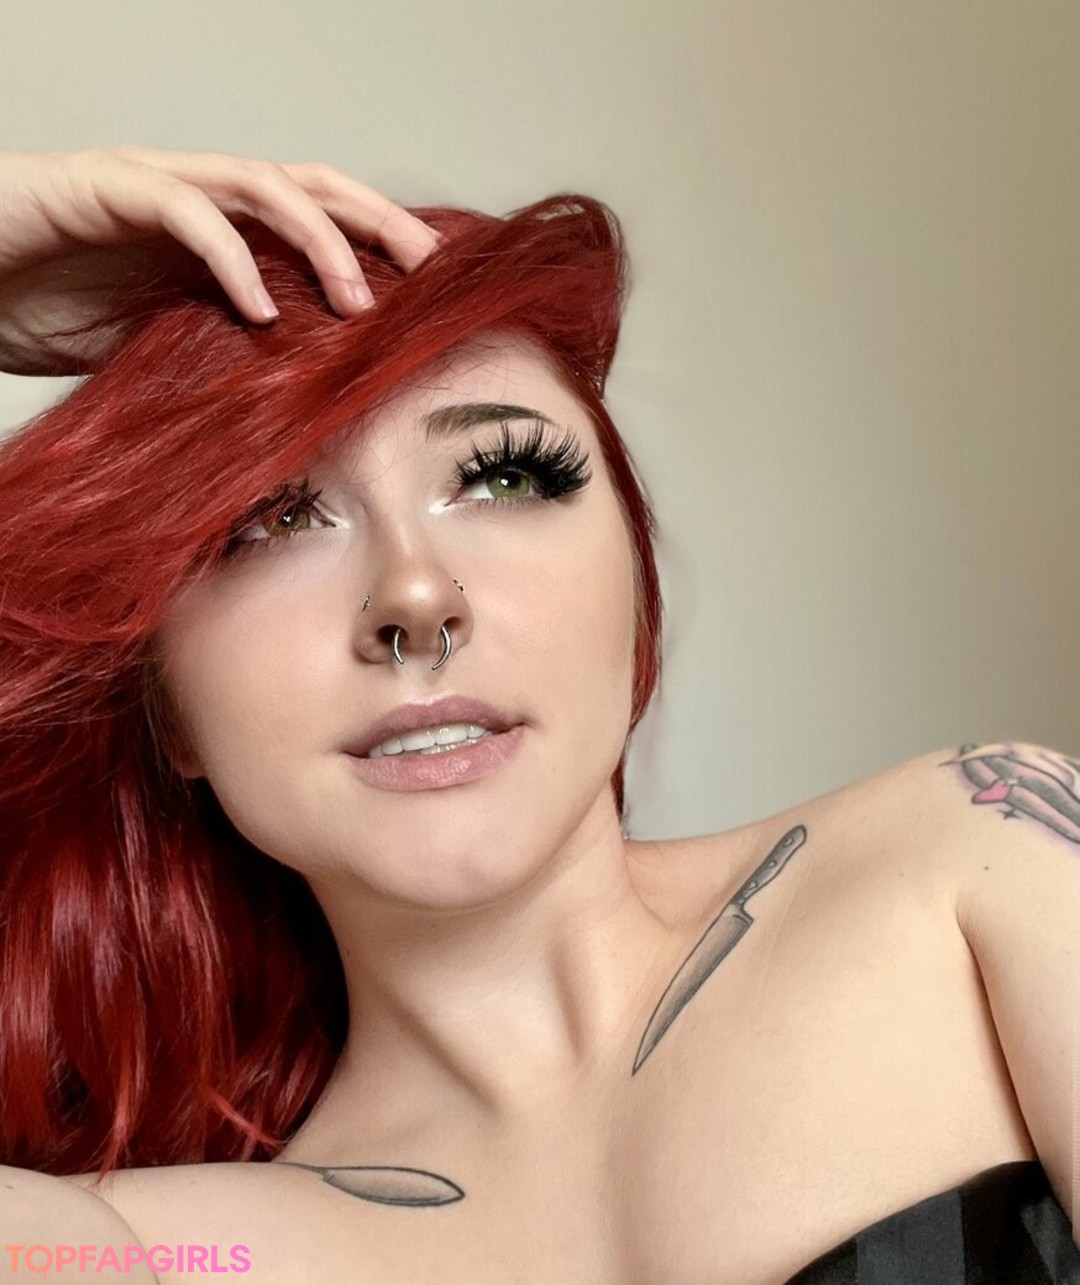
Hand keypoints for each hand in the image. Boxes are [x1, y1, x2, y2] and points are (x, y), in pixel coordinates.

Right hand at [0, 146, 441, 375]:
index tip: (433, 290)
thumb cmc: (43, 307)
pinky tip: (262, 311)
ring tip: (358, 301)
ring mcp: (152, 183)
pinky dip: (231, 258)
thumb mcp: (157, 348)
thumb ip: (221, 354)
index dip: (377, 242)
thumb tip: (294, 405)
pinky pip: (184, 211)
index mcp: (216, 228)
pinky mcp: (104, 187)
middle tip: (430, 272)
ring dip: (320, 239)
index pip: (315, 218)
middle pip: (310, 184)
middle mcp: (195, 194)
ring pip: (261, 184)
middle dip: (377, 221)